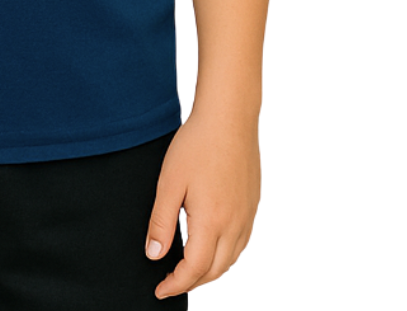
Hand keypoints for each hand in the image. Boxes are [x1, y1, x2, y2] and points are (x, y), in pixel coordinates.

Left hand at [144, 109, 260, 299]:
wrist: (229, 117)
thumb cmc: (196, 145)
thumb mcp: (169, 183)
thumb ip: (161, 222)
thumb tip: (154, 255)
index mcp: (212, 222)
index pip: (194, 269)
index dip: (175, 284)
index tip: (159, 289)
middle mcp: (235, 224)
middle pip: (214, 270)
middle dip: (191, 281)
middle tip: (170, 280)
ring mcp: (247, 215)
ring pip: (231, 259)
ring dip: (210, 270)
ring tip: (188, 267)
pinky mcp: (252, 203)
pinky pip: (241, 242)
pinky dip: (225, 254)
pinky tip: (212, 244)